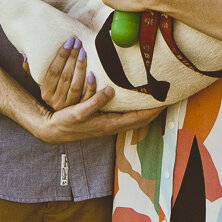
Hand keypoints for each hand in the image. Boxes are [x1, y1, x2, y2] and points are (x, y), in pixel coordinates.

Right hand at [28, 37, 94, 109]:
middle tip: (78, 42)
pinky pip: (86, 96)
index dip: (61, 56)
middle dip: (72, 57)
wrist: (62, 121)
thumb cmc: (54, 92)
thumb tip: (25, 57)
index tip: (69, 42)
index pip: (53, 71)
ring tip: (84, 52)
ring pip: (75, 85)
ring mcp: (69, 106)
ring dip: (81, 67)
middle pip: (65, 76)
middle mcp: (56, 100)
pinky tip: (93, 73)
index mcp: (46, 92)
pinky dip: (90, 85)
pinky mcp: (82, 109)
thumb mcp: (42, 84)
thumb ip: (33, 71)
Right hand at [33, 86, 163, 143]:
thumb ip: (94, 102)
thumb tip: (110, 90)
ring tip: (155, 97)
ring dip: (146, 110)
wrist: (55, 130)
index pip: (139, 118)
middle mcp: (114, 126)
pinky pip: (127, 115)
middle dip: (155, 110)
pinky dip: (136, 109)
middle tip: (167, 96)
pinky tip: (136, 100)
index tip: (166, 100)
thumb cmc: (67, 122)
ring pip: (135, 118)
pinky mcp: (106, 120)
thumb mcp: (79, 112)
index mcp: (110, 124)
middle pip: (141, 120)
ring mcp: (111, 124)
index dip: (153, 110)